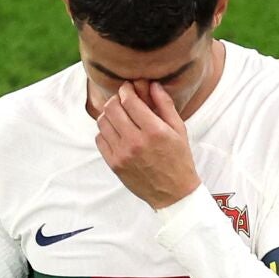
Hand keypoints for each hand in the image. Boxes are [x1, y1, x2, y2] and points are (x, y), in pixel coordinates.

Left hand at [94, 81, 201, 209]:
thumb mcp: (179, 130)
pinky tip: (116, 132)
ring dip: (109, 114)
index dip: (126, 90)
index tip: (128, 88)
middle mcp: (135, 141)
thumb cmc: (179, 159)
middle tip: (122, 100)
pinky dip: (105, 131)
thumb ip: (165, 105)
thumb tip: (153, 84)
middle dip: (116, 99)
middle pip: (112, 108)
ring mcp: (122, 154)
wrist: (173, 193)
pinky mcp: (114, 164)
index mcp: (154, 131)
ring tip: (119, 115)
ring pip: (102, 122)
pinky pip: (99, 139)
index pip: (129, 101)